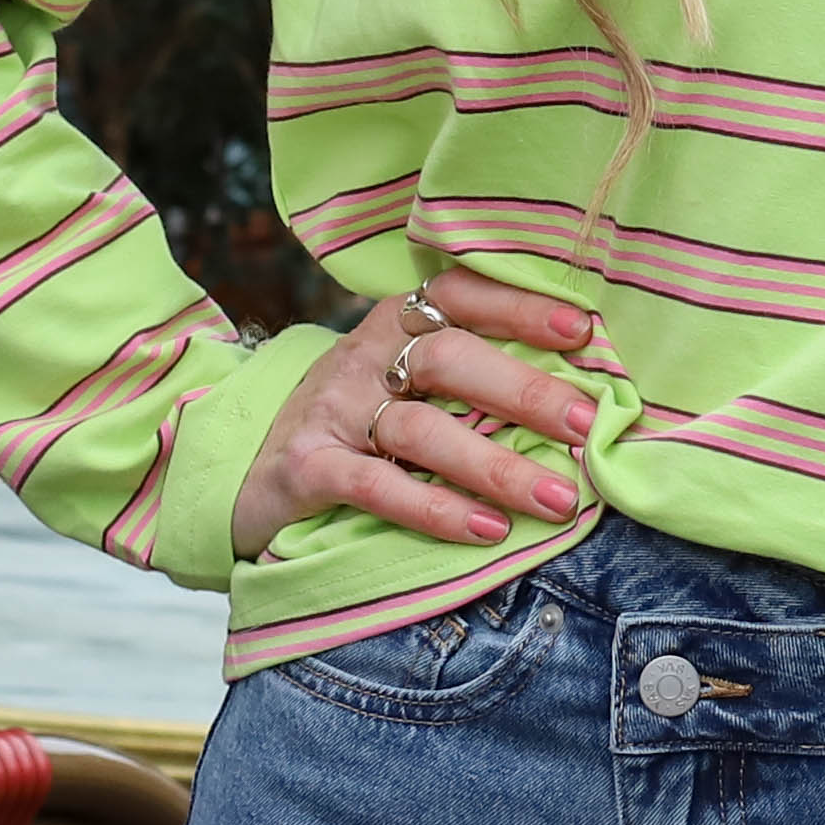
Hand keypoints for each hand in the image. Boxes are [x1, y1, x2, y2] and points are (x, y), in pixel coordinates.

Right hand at [231, 265, 610, 559]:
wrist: (238, 467)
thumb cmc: (352, 424)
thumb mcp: (399, 382)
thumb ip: (468, 378)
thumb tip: (576, 396)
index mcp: (396, 326)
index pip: (459, 295)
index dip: (519, 306)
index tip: (582, 332)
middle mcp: (364, 358)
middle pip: (447, 358)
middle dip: (523, 390)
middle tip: (586, 425)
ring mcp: (332, 412)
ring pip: (422, 429)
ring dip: (496, 466)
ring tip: (558, 499)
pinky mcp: (305, 469)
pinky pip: (375, 486)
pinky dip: (434, 508)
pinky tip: (486, 529)